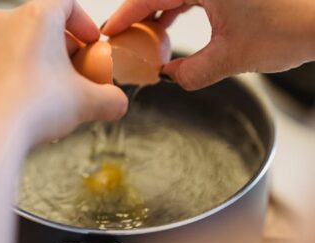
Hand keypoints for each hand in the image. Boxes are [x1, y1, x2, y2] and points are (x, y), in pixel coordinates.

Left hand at [0, 0, 127, 145]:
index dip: (84, 22)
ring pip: (15, 40)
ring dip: (34, 56)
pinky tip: (4, 79)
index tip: (90, 43)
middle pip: (42, 25)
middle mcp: (6, 22)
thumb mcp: (89, 103)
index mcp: (38, 19)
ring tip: (46, 85)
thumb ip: (112, 100)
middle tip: (75, 73)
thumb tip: (118, 103)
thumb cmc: (35, 107)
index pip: (67, 4)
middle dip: (63, 47)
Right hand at [102, 0, 314, 89]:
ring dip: (157, 14)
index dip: (126, 16)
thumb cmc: (288, 30)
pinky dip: (176, 9)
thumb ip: (191, 72)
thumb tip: (169, 76)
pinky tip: (170, 27)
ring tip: (146, 39)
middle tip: (126, 40)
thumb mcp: (230, 58)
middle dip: (139, 17)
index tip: (111, 32)